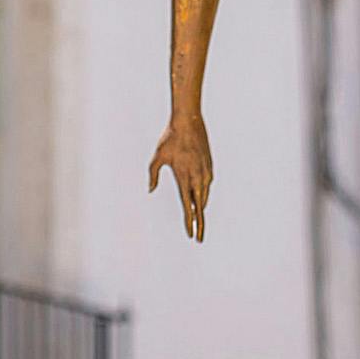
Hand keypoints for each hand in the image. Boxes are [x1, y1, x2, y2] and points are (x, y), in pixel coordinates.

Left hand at [149, 113, 212, 240]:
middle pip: (199, 207)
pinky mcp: (209, 166)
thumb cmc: (170, 138)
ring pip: (204, 197)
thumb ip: (153, 175)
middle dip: (199, 223)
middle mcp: (197, 177)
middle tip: (199, 237)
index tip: (191, 234)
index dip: (189, 222)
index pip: (188, 206)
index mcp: (184, 177)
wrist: (189, 121)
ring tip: (198, 221)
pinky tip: (200, 199)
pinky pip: (206, 186)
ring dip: (201, 209)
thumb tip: (150, 189)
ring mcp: (205, 172)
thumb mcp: (157, 157)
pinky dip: (203, 195)